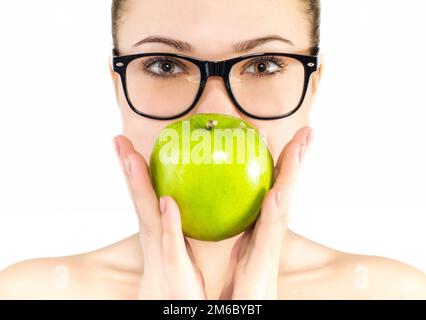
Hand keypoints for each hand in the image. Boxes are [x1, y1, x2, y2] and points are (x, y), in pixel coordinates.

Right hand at [113, 135, 206, 299]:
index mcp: (154, 226)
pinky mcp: (174, 265)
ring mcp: (160, 248)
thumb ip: (179, 220)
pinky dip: (168, 221)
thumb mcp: (178, 241)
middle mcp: (152, 234)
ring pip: (147, 213)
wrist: (173, 304)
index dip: (134, 168)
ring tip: (133, 159)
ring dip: (140, 186)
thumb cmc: (177, 273)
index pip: (142, 192)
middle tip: (118, 141)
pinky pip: (171, 241)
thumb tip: (182, 197)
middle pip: (137, 196)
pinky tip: (167, 201)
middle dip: (127, 169)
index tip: (125, 143)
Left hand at [219, 126, 313, 299]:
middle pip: (286, 193)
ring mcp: (271, 252)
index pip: (275, 190)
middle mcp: (272, 237)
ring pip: (283, 209)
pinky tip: (275, 194)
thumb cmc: (243, 283)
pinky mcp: (263, 269)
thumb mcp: (244, 247)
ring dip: (291, 179)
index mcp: (265, 230)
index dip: (284, 165)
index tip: (292, 137)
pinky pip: (267, 237)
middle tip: (308, 132)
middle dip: (297, 163)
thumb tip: (239, 200)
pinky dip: (274, 214)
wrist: (244, 309)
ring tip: (298, 149)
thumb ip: (245, 224)